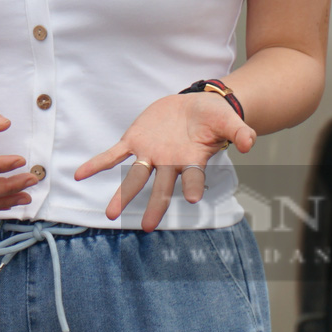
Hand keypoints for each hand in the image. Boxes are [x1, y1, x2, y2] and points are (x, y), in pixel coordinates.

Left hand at [74, 93, 256, 230]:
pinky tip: (80, 175)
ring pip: (135, 178)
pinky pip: (114, 155)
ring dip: (122, 195)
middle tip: (147, 227)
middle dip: (155, 206)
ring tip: (110, 214)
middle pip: (161, 188)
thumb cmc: (214, 117)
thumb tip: (251, 143)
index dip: (194, 185)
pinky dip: (97, 164)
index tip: (193, 197)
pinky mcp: (135, 141)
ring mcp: (151, 154)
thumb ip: (239, 132)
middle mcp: (170, 163)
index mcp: (193, 160)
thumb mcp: (228, 120)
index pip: (194, 177)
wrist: (194, 104)